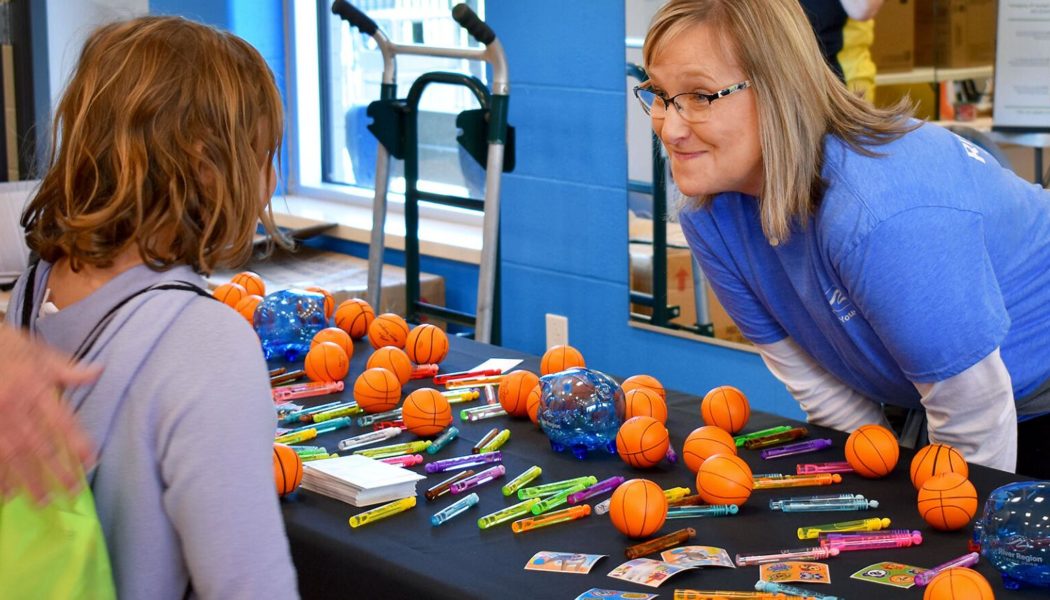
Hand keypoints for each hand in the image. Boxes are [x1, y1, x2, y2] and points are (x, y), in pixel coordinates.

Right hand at [0, 325, 100, 502]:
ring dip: (27, 481)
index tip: (91, 461)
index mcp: (34, 389)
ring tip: (42, 502)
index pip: (61, 421)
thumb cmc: (6, 348)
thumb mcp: (38, 352)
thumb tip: (99, 372)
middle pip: (38, 445)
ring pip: (12, 456)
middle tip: (72, 492)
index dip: (77, 442)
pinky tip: (5, 494)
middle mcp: (14, 408)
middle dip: (55, 470)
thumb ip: (67, 368)